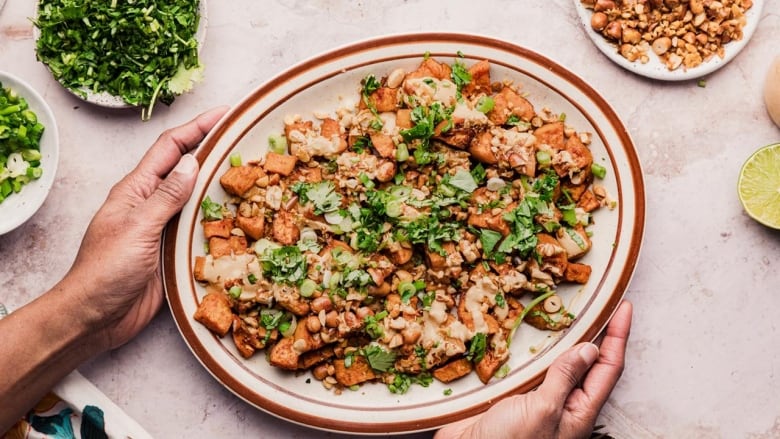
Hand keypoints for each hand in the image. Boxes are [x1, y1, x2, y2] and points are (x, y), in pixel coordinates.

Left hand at [67, 106, 227, 349]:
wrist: (96, 317)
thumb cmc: (106, 271)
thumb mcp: (137, 227)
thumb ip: (166, 196)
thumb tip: (192, 163)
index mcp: (137, 190)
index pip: (170, 148)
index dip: (197, 128)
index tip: (224, 114)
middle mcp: (151, 204)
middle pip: (186, 169)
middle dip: (213, 151)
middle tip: (245, 140)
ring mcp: (163, 228)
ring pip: (196, 198)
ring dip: (220, 185)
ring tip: (250, 175)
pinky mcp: (172, 252)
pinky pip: (199, 228)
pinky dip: (218, 219)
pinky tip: (238, 218)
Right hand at [435, 300, 632, 438]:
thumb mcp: (542, 409)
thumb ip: (565, 378)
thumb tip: (589, 349)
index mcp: (579, 412)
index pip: (609, 368)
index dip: (618, 337)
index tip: (625, 308)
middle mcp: (565, 405)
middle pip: (592, 364)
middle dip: (602, 335)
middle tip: (604, 304)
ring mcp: (542, 400)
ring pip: (564, 364)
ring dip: (571, 340)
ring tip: (578, 315)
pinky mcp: (519, 396)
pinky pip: (538, 368)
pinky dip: (542, 350)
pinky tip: (539, 338)